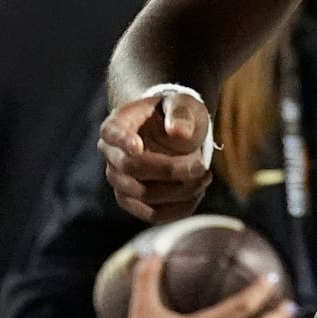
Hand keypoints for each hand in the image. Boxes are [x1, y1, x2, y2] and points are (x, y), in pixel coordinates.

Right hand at [99, 93, 211, 221]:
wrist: (175, 131)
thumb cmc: (176, 114)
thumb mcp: (182, 103)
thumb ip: (180, 112)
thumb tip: (179, 132)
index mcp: (118, 123)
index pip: (111, 133)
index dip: (122, 141)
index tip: (138, 146)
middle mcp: (112, 154)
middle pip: (130, 168)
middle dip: (169, 169)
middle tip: (201, 166)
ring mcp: (120, 180)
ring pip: (141, 194)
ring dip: (178, 190)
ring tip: (205, 176)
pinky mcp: (133, 201)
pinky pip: (151, 214)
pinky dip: (177, 208)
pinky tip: (198, 194)